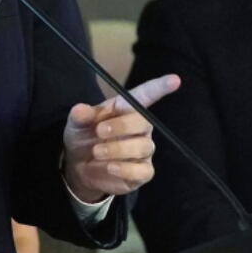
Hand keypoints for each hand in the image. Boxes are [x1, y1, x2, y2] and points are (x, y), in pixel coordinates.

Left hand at [62, 74, 179, 201]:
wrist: (79, 165)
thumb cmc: (84, 136)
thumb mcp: (77, 124)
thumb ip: (80, 116)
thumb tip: (80, 110)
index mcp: (125, 109)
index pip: (146, 95)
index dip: (160, 87)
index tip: (174, 80)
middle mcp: (139, 128)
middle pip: (143, 122)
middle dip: (122, 126)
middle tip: (99, 131)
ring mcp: (142, 150)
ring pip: (142, 146)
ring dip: (118, 149)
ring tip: (97, 151)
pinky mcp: (142, 172)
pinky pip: (143, 171)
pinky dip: (126, 169)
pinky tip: (110, 167)